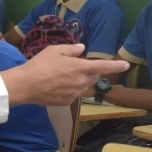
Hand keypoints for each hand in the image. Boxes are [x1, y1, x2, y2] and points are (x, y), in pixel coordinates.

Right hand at [0, 45, 128, 106]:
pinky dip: (69, 89)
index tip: (126, 65)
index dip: (115, 65)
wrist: (25, 85)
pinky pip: (74, 94)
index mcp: (80, 68)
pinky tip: (56, 85)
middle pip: (93, 76)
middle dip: (88, 71)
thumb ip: (72, 49)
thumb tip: (82, 49)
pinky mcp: (67, 102)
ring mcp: (75, 94)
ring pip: (83, 86)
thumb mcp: (55, 50)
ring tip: (60, 76)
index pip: (102, 67)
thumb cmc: (39, 64)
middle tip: (72, 66)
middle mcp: (81, 82)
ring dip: (78, 80)